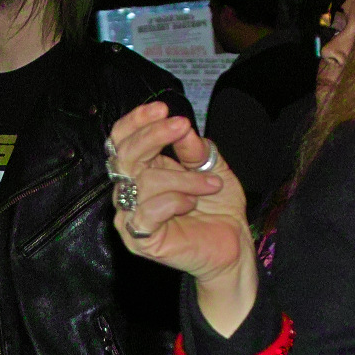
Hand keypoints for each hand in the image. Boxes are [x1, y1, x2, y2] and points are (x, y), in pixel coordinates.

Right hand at [107, 103, 260, 337]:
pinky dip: (175, 201)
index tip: (162, 109)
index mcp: (141, 170)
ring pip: (143, 182)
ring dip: (183, 177)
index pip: (122, 141)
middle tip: (181, 127)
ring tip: (211, 184)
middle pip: (124, 156)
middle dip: (153, 136)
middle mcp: (130, 192)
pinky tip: (193, 204)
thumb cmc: (217, 208)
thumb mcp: (210, 166)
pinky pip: (148, 211)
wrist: (232, 245)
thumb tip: (180, 126)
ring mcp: (131, 217)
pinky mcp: (140, 239)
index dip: (136, 122)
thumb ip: (193, 148)